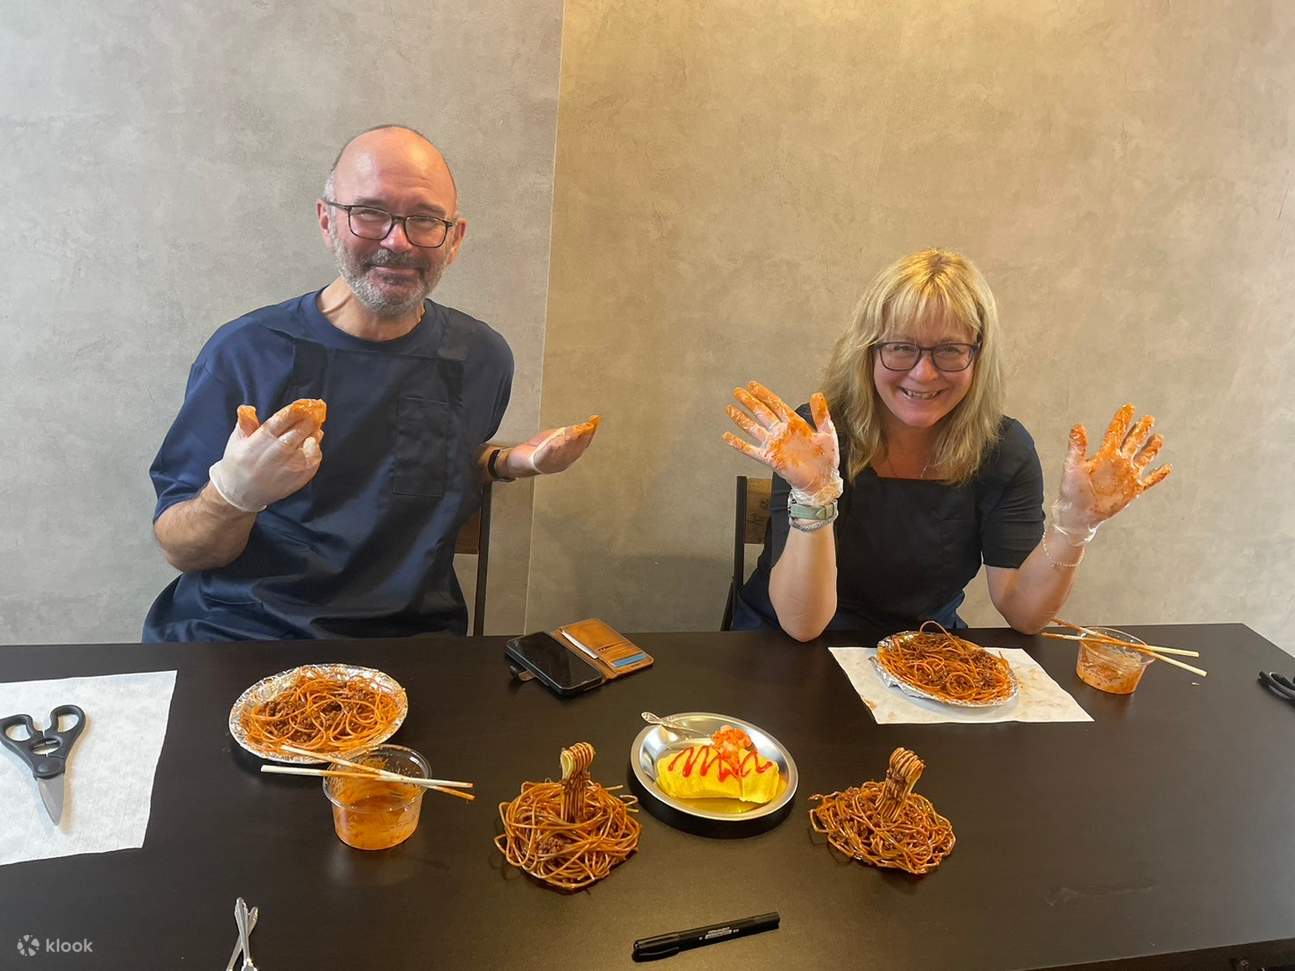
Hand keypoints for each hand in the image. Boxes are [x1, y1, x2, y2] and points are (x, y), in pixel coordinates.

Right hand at [207, 402, 324, 511]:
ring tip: (316, 426)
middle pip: (299, 430)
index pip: (283, 419)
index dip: (297, 409)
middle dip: (309, 419)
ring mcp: (289, 466)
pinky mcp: (298, 478)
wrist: (240, 493)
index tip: (305, 404)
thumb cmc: (237, 463)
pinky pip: (313, 461)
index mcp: (260, 440)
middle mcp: (277, 452)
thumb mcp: (236, 441)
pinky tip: (314, 443)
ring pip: (309, 444)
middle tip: (316, 411)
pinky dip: (316, 450)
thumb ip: (245, 424)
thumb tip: (247, 408)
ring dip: (315, 433)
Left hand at [506, 415, 600, 475]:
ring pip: (563, 453)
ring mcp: (551, 464)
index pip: (583, 444)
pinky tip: (555, 443)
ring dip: (568, 443)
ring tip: (573, 432)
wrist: (517, 461)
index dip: (590, 433)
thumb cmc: (537, 451)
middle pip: (575, 450)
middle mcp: (563, 462)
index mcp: (569, 456)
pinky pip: (545, 456)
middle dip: (581, 438)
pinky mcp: (538, 463)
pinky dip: (551, 450)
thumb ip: (568, 434)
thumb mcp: (555, 438)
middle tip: (586, 426)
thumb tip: (581, 426)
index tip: (594, 423)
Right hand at [723, 381, 842, 505]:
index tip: (752, 385)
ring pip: (753, 428)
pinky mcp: (770, 458)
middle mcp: (781, 432)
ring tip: (729, 409)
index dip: (764, 394)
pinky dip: (738, 444)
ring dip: (741, 419)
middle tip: (737, 392)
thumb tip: (817, 394)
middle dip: (749, 402)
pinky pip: (750, 450)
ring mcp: (774, 445)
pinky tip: (727, 437)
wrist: (823, 480)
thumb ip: (821, 414)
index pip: (776, 404)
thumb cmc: (827, 458)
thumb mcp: (827, 432)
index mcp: (795, 423)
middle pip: (761, 413)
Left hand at [1056, 403, 1171, 532]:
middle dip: (1140, 430)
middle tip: (1149, 418)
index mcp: (1104, 454)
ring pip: (1144, 457)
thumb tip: (1077, 426)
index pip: (1115, 432)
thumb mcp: (1073, 466)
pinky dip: (1159, 475)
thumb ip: (1077, 447)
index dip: (1122, 420)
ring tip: (1159, 437)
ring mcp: (1127, 475)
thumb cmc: (1072, 490)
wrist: (1078, 513)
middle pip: (1133, 442)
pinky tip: (1167, 467)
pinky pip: (1150, 480)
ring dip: (1152, 448)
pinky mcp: (1133, 490)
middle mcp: (1118, 462)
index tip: (1129, 406)